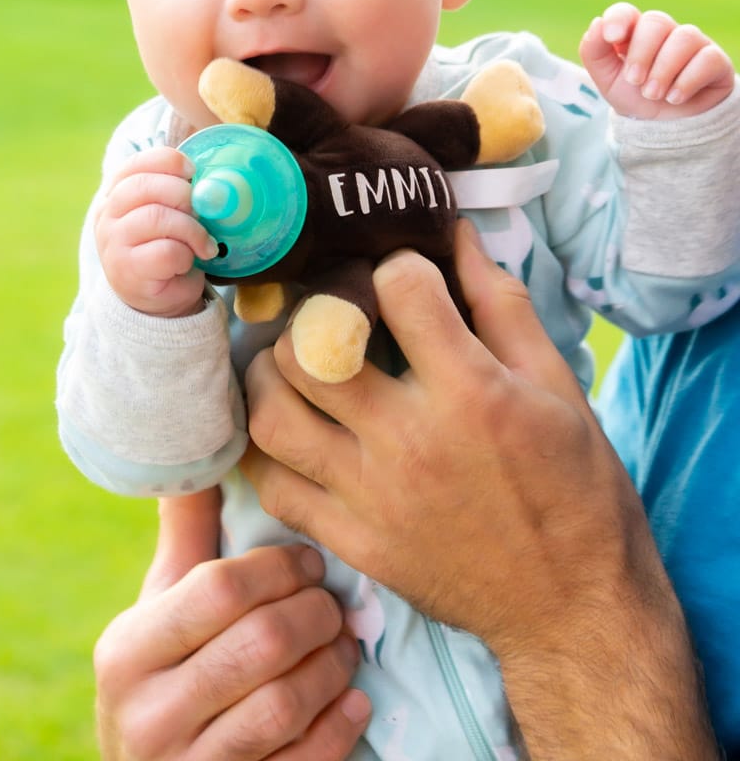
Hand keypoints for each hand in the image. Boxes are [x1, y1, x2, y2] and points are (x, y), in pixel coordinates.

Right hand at [94, 146, 214, 316]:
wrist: (157, 297)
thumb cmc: (166, 246)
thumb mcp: (168, 212)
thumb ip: (177, 191)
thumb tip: (208, 182)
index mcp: (116, 192)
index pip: (136, 164)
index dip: (168, 162)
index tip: (192, 172)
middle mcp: (107, 214)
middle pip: (145, 186)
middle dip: (183, 194)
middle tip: (201, 211)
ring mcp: (114, 242)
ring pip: (157, 217)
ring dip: (192, 229)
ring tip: (204, 243)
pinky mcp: (128, 269)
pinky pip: (166, 251)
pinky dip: (186, 255)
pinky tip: (188, 262)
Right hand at [94, 490, 370, 760]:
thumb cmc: (165, 676)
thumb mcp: (159, 611)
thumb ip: (185, 536)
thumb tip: (199, 442)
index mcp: (128, 650)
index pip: (219, 588)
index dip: (279, 568)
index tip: (309, 561)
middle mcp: (146, 714)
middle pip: (262, 643)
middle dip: (315, 615)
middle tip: (334, 604)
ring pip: (285, 703)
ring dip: (333, 667)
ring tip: (345, 646)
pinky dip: (339, 727)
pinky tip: (353, 701)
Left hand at [242, 222, 718, 759]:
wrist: (572, 606)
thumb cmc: (575, 488)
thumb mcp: (557, 384)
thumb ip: (501, 304)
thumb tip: (459, 235)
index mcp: (471, 393)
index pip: (398, 287)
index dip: (399, 265)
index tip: (407, 280)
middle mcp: (410, 441)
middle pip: (310, 345)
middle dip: (314, 310)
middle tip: (330, 312)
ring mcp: (373, 498)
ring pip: (273, 415)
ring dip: (271, 376)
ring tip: (295, 362)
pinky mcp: (354, 543)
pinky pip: (276, 487)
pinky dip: (267, 450)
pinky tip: (291, 427)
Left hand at [579, 2, 733, 118]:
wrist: (665, 127)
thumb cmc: (635, 97)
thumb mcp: (607, 80)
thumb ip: (594, 52)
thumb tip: (597, 22)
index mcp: (634, 33)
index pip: (626, 12)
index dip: (619, 19)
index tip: (612, 37)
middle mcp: (664, 32)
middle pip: (656, 21)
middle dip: (642, 53)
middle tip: (634, 81)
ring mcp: (692, 43)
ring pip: (683, 37)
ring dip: (664, 70)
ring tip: (653, 95)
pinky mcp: (714, 60)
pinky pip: (707, 58)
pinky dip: (687, 80)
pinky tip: (675, 97)